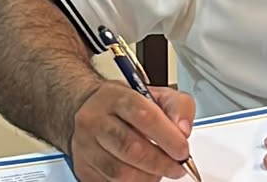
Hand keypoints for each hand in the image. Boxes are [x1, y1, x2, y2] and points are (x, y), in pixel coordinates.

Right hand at [64, 81, 195, 181]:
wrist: (89, 110)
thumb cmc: (126, 104)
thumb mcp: (158, 94)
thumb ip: (178, 107)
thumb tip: (183, 131)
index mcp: (117, 97)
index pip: (144, 116)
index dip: (168, 137)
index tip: (183, 150)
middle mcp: (96, 120)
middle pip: (131, 147)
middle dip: (160, 162)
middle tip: (177, 167)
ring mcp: (86, 146)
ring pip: (119, 171)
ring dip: (147, 176)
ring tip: (160, 170)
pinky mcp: (83, 167)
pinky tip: (143, 174)